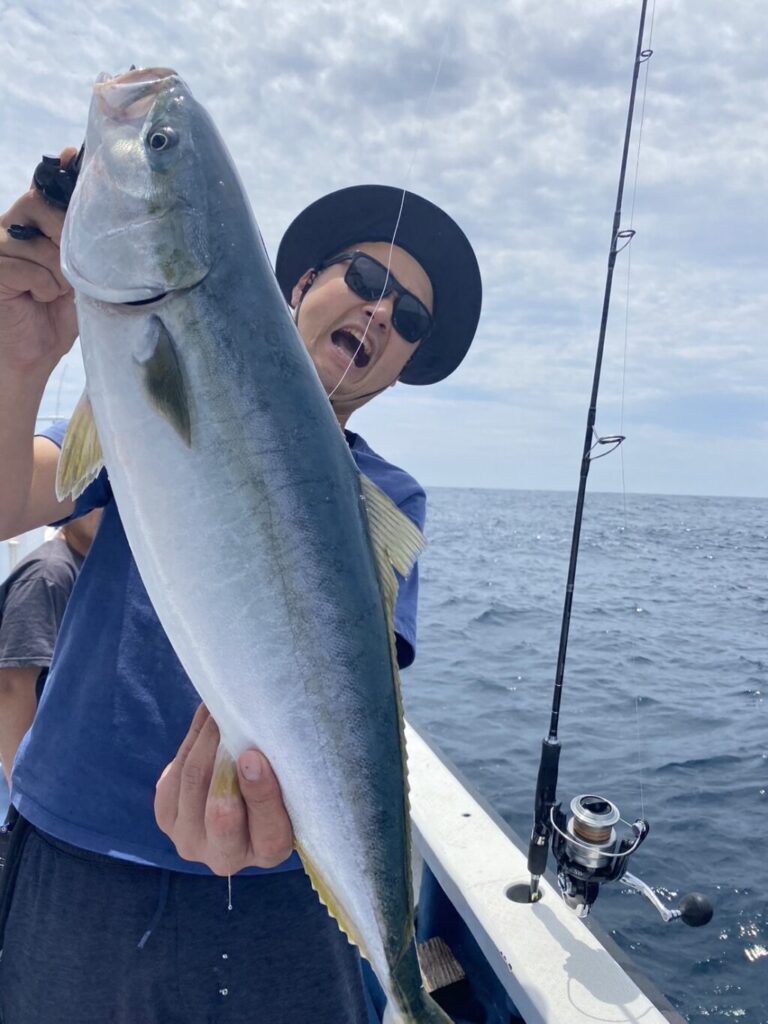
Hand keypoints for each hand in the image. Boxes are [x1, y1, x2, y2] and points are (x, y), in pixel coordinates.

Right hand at [0, 147, 78, 374]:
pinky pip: (28, 267)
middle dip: (67, 239)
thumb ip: (90, 250)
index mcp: (37, 223)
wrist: (35, 355)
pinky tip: (34, 299)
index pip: (47, 187)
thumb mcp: (84, 278)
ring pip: (40, 242)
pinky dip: (41, 288)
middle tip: (69, 273)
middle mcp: (13, 225)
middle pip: (42, 204)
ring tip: (51, 293)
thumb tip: (108, 222)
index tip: (75, 157)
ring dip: (57, 275)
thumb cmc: (59, 316)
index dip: (62, 173)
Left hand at [154, 704, 293, 875]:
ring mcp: (190, 840)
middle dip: (223, 763)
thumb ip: (283, 770)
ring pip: (193, 782)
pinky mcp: (166, 817)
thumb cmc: (279, 786)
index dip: (260, 792)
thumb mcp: (290, 786)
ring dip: (206, 739)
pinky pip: (175, 773)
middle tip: (229, 721)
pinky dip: (193, 741)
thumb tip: (268, 725)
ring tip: (219, 708)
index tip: (253, 755)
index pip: (268, 828)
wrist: (238, 805)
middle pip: (220, 812)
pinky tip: (207, 720)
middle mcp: (227, 856)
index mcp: (269, 850)